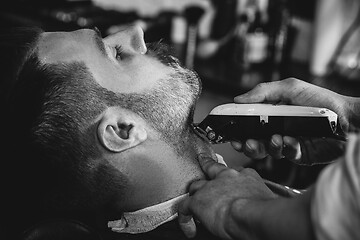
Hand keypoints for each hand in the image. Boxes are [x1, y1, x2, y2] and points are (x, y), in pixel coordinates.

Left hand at [178, 155, 275, 238]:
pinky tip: (189, 227)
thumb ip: (262, 198)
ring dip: (195, 193)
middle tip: (203, 161)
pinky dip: (185, 217)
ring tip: (193, 200)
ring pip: (196, 186)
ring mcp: (210, 187)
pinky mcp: (198, 201)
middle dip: (207, 166)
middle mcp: (227, 177)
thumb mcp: (268, 199)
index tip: (230, 174)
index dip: (231, 173)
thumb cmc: (266, 211)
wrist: (252, 215)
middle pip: (212, 170)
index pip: (236, 171)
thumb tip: (265, 208)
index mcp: (246, 176)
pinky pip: (185, 206)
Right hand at [230, 78, 349, 161]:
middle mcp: (275, 129)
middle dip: (246, 144)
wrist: (349, 119)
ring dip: (265, 146)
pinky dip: (286, 148)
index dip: (236, 129)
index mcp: (270, 113)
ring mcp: (286, 142)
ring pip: (265, 151)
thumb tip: (237, 99)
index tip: (229, 133)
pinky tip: (292, 141)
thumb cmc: (321, 100)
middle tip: (246, 142)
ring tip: (274, 139)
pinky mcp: (298, 154)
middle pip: (252, 141)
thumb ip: (263, 92)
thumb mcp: (290, 88)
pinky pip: (285, 155)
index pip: (246, 123)